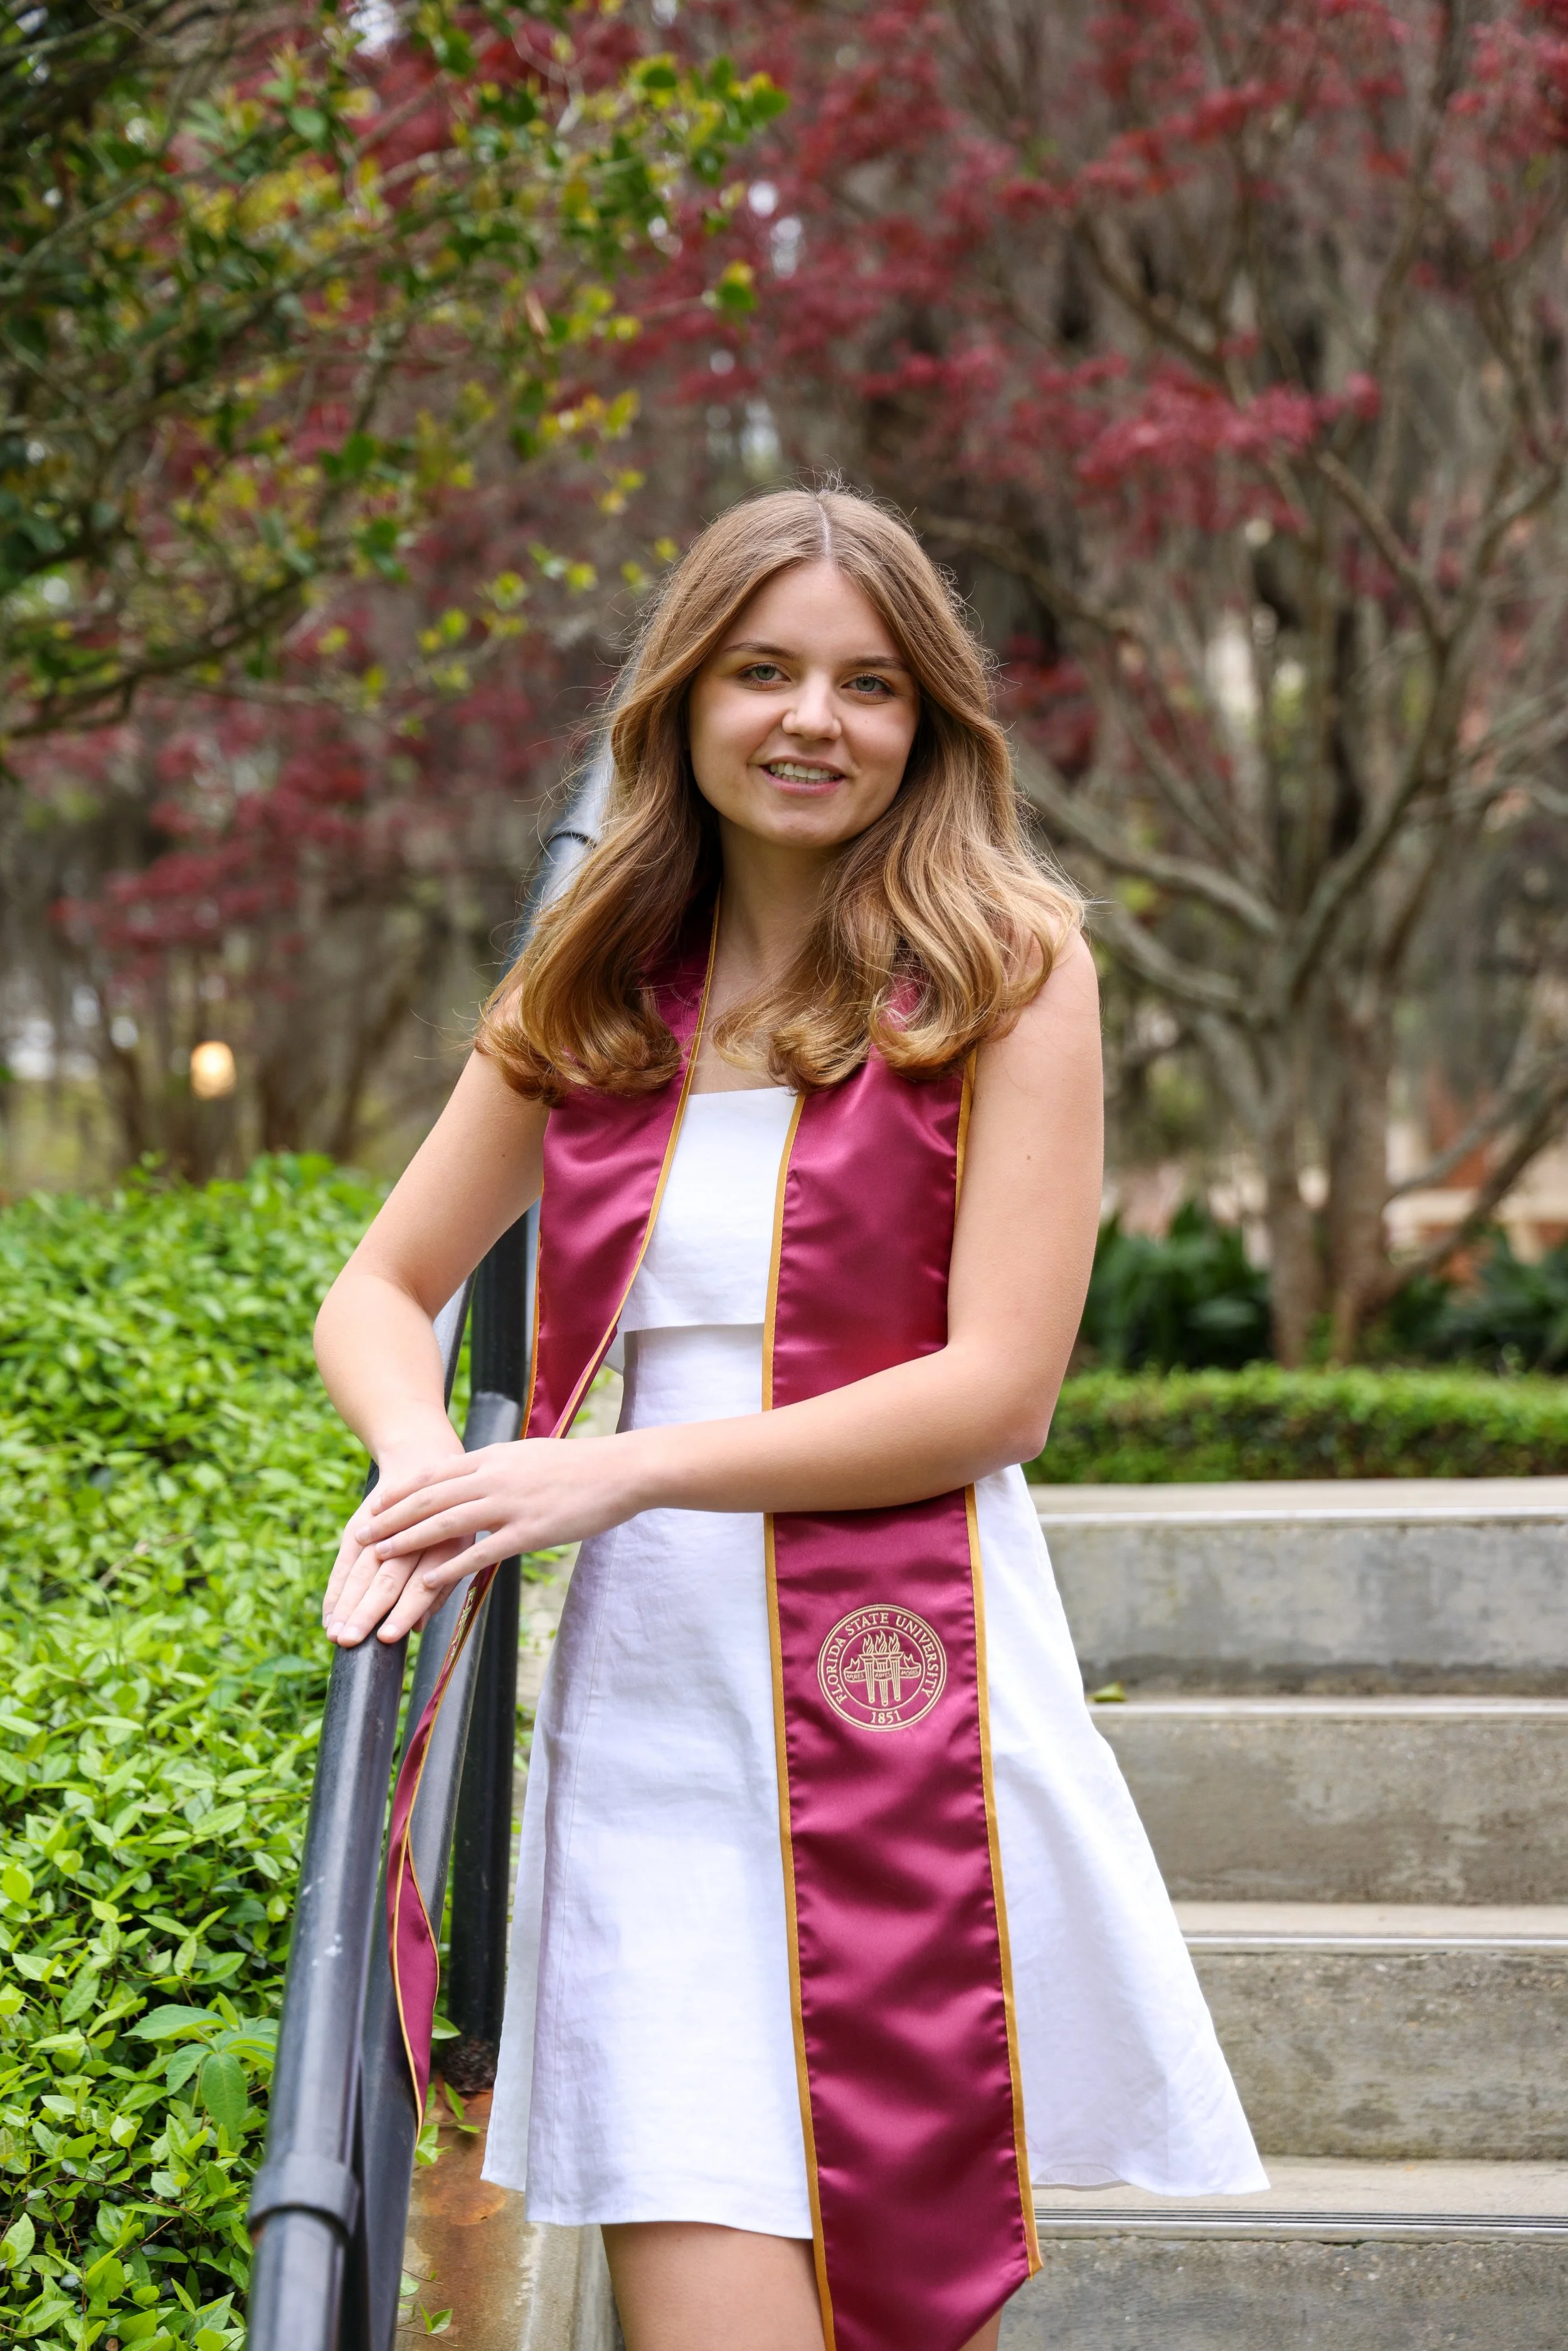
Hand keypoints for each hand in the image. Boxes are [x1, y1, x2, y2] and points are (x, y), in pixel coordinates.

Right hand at [322, 1426, 467, 1649]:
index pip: (422, 1583)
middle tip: (349, 1640)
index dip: (405, 1610)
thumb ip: (439, 1587)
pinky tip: (329, 1614)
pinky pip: (345, 1559)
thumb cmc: (447, 1518)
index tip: (389, 1637)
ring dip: (347, 1602)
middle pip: (386, 1577)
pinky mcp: (361, 1520)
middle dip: (367, 1610)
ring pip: (363, 1568)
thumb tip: (417, 1626)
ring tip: (335, 1632)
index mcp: (447, 1544)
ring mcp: (383, 1526)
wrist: (423, 1457)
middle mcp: (412, 1535)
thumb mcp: (457, 1546)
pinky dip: (337, 1588)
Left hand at [327, 1433, 648, 1649]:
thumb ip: (498, 1467)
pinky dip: (450, 1568)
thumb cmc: (579, 1466)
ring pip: (446, 1523)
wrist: (620, 1470)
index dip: (400, 1492)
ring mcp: (510, 1504)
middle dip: (391, 1518)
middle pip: (430, 1497)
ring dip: (408, 1541)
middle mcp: (494, 1477)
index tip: (374, 1506)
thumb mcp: (529, 1456)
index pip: (434, 1473)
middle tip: (361, 1536)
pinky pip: (481, 1552)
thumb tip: (475, 1475)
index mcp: (494, 1456)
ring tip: (380, 1557)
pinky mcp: (529, 1531)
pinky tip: (427, 1584)